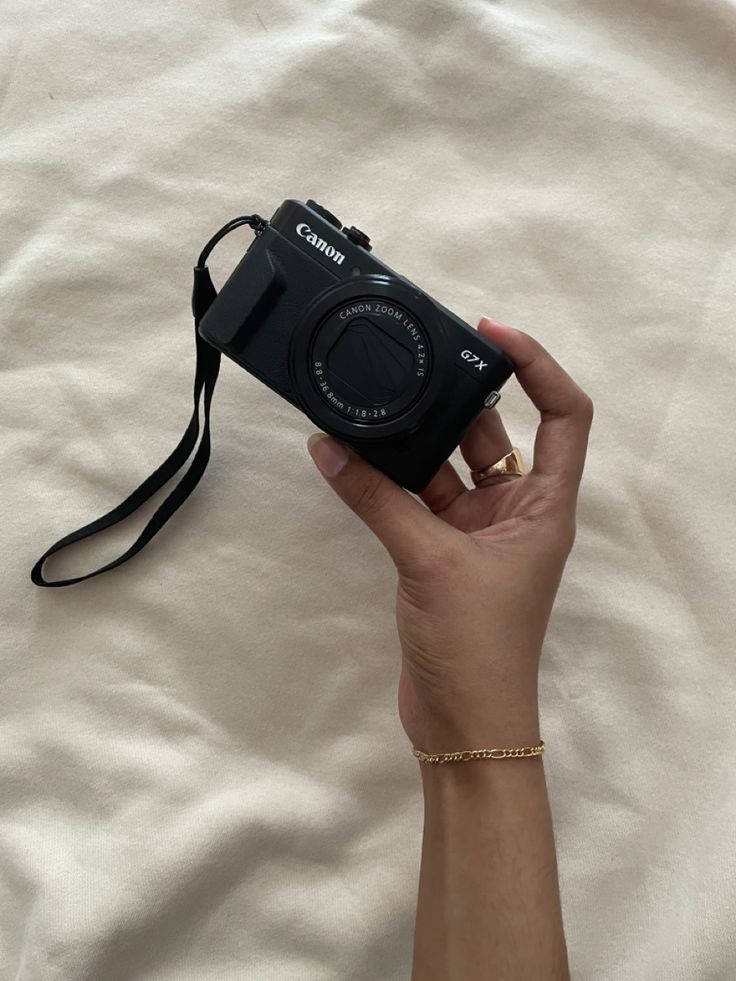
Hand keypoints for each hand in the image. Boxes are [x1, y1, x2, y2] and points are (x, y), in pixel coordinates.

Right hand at [307, 318, 592, 752]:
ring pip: (447, 467)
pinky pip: (416, 501)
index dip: (538, 365)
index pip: (564, 414)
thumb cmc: (477, 644)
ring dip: (412, 442)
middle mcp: (517, 511)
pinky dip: (388, 482)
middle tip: (411, 359)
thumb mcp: (430, 562)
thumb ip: (377, 500)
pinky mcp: (441, 555)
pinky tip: (352, 457)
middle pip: (494, 434)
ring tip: (371, 400)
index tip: (490, 333)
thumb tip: (327, 446)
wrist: (463, 725)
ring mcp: (477, 533)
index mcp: (546, 505)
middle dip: (455, 398)